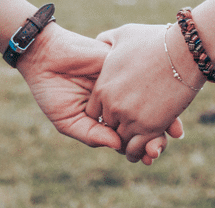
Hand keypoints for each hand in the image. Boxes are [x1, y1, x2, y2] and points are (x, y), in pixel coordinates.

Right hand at [17, 22, 181, 163]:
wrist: (46, 56)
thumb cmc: (51, 90)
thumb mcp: (68, 120)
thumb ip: (91, 134)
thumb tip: (118, 147)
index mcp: (106, 116)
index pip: (128, 135)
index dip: (140, 148)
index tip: (149, 158)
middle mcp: (120, 100)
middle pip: (144, 121)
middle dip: (155, 137)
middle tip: (158, 149)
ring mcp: (125, 83)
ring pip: (151, 102)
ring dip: (163, 118)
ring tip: (169, 134)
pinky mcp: (126, 66)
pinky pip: (147, 81)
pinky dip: (158, 94)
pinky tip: (164, 107)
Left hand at [88, 23, 202, 162]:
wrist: (185, 50)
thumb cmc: (156, 40)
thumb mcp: (123, 35)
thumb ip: (107, 40)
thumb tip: (100, 41)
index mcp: (102, 87)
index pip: (94, 112)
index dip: (106, 113)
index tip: (119, 112)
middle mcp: (112, 105)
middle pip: (108, 127)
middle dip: (118, 127)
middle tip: (130, 128)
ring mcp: (130, 117)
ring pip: (122, 141)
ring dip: (130, 143)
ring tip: (140, 142)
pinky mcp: (150, 127)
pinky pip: (137, 148)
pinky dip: (141, 151)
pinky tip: (148, 149)